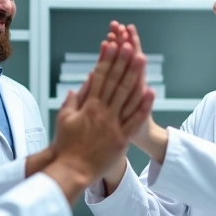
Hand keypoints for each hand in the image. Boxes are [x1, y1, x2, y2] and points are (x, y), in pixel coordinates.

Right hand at [45, 40, 154, 200]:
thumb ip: (74, 100)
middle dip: (122, 62)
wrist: (72, 170)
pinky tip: (151, 91)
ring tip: (141, 59)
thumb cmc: (66, 146)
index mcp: (88, 107)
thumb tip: (82, 84)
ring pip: (127, 97)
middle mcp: (102, 113)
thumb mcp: (64, 119)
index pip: (99, 78)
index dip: (106, 61)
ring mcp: (113, 125)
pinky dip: (143, 106)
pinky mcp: (121, 139)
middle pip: (115, 83)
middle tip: (129, 45)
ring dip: (135, 77)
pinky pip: (134, 120)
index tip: (111, 46)